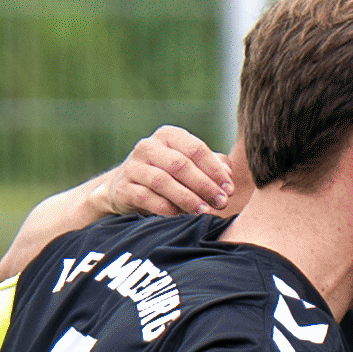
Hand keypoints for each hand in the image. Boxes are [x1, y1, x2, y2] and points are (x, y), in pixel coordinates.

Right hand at [107, 127, 241, 222]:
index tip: (229, 190)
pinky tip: (180, 215)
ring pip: (162, 180)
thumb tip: (229, 176)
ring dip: (187, 198)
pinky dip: (166, 208)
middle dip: (204, 185)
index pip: (196, 149)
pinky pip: (145, 197)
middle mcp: (148, 146)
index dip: (215, 170)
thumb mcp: (190, 166)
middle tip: (221, 203)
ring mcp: (133, 166)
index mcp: (168, 136)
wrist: (126, 189)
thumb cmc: (168, 176)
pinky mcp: (122, 187)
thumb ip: (213, 166)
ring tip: (203, 211)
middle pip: (180, 164)